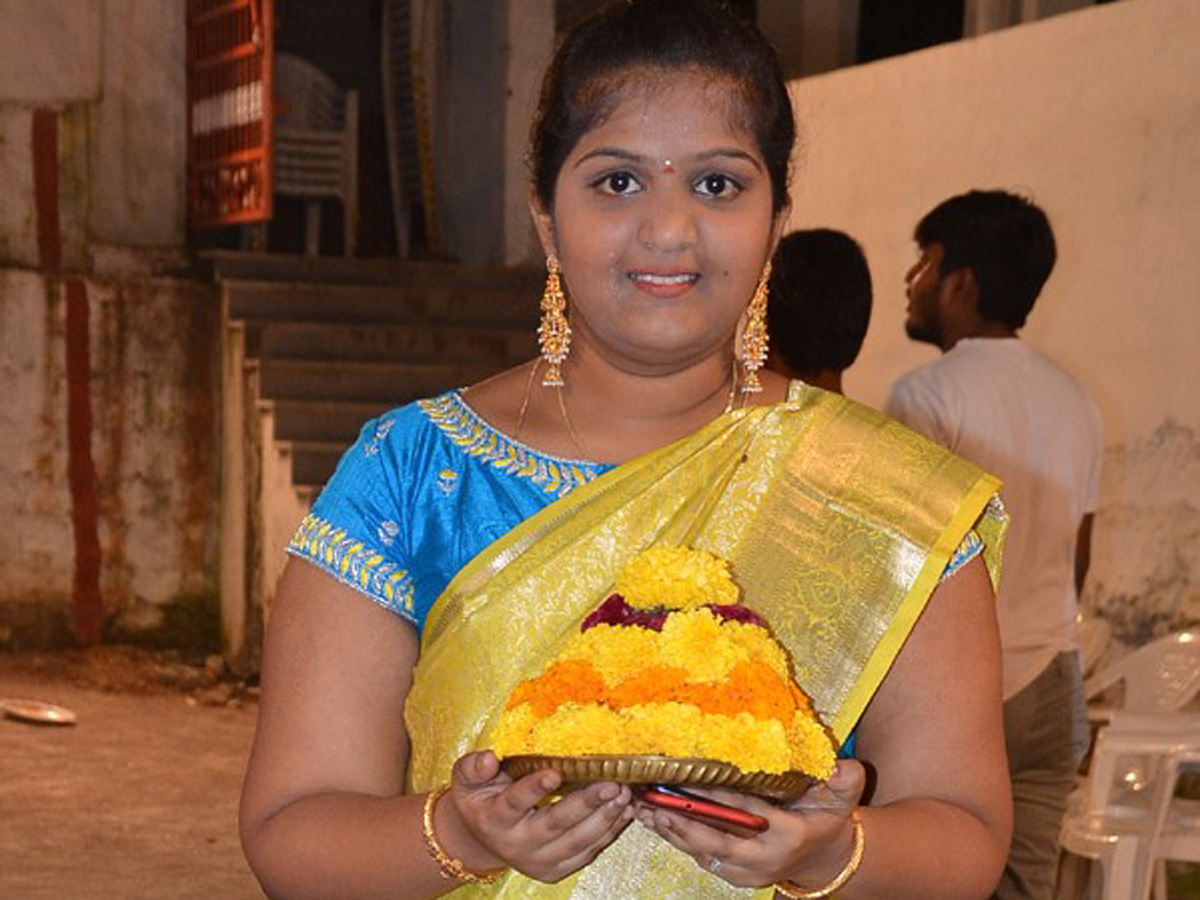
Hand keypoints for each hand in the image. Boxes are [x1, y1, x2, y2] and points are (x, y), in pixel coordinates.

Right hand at [439, 751, 635, 882]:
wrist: (482, 838)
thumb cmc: (479, 799)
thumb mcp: (466, 779)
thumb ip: (473, 767)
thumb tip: (487, 758)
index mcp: (495, 819)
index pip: (515, 803)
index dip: (535, 788)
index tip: (556, 772)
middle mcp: (517, 844)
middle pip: (555, 824)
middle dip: (586, 803)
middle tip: (611, 783)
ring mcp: (539, 860)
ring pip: (577, 842)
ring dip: (604, 818)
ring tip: (623, 794)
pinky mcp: (556, 869)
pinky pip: (586, 853)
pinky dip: (608, 833)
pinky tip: (623, 811)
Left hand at [634, 760, 865, 888]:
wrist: (825, 859)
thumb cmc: (828, 821)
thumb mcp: (842, 800)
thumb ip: (845, 781)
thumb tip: (842, 765)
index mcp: (787, 836)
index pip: (746, 812)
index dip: (717, 796)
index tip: (688, 778)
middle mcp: (763, 860)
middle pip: (715, 841)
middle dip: (681, 821)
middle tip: (652, 802)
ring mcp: (745, 873)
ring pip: (701, 851)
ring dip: (670, 830)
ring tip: (643, 808)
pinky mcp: (732, 875)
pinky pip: (699, 856)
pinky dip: (676, 837)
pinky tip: (655, 819)